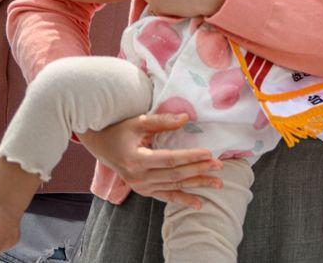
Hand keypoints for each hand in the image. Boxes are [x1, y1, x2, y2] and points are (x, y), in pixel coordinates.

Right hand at [77, 113, 222, 209]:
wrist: (102, 146)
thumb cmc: (121, 131)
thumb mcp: (138, 122)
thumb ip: (162, 120)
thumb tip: (186, 118)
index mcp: (135, 159)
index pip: (168, 159)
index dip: (189, 157)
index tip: (209, 153)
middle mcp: (137, 177)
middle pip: (174, 175)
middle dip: (199, 170)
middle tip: (219, 165)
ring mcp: (140, 186)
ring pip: (173, 187)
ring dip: (197, 184)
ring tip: (218, 183)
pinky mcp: (143, 191)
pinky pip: (166, 196)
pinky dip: (183, 199)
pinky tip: (199, 203)